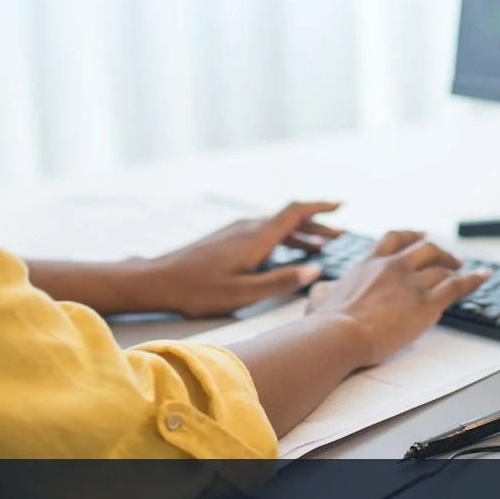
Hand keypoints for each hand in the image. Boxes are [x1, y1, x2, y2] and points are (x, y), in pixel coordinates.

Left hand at [144, 201, 343, 317]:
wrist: (158, 280)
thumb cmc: (199, 290)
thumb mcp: (245, 293)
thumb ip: (281, 282)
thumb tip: (314, 270)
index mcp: (256, 237)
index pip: (295, 212)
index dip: (321, 207)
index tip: (341, 205)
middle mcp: (248, 228)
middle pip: (289, 219)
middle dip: (316, 225)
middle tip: (339, 235)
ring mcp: (236, 231)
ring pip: (276, 227)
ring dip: (300, 234)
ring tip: (319, 247)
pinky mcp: (226, 238)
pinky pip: (263, 232)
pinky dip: (282, 239)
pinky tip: (284, 254)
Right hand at [307, 230, 489, 366]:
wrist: (339, 334)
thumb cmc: (326, 324)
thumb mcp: (319, 299)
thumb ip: (323, 293)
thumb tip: (318, 293)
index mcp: (369, 264)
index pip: (395, 239)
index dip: (411, 236)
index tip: (419, 236)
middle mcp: (393, 267)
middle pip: (425, 249)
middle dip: (440, 252)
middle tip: (449, 258)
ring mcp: (411, 283)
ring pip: (443, 268)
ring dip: (456, 268)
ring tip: (465, 271)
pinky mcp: (427, 303)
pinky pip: (457, 286)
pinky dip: (473, 280)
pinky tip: (483, 277)